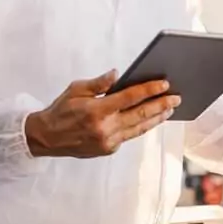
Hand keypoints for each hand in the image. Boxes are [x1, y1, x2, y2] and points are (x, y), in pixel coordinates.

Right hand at [25, 70, 180, 157]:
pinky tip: (152, 119)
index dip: (149, 90)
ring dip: (157, 118)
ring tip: (170, 108)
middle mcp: (104, 128)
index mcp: (96, 110)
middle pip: (140, 115)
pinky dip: (142, 126)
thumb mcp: (76, 89)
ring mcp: (108, 141)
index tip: (164, 84)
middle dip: (161, 105)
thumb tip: (117, 74)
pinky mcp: (108, 149)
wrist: (46, 138)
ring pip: (139, 128)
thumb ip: (99, 83)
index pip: (130, 98)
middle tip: (176, 97)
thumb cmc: (61, 110)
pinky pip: (130, 135)